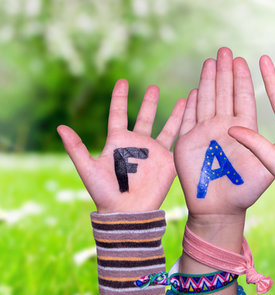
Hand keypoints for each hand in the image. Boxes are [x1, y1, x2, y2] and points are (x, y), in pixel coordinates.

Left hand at [57, 79, 185, 212]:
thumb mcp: (88, 168)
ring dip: (175, 112)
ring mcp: (154, 152)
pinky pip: (179, 140)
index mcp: (118, 142)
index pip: (119, 114)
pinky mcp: (168, 161)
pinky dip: (186, 126)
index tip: (122, 81)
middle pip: (145, 117)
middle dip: (149, 102)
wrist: (128, 212)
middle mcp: (137, 144)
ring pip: (166, 126)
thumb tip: (60, 127)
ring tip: (185, 97)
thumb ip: (76, 148)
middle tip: (154, 86)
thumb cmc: (105, 193)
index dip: (120, 98)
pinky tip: (194, 114)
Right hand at [174, 48, 273, 218]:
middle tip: (225, 50)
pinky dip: (189, 105)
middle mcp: (224, 127)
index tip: (243, 59)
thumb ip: (266, 148)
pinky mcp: (188, 144)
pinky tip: (192, 90)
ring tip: (210, 61)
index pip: (242, 98)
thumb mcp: (264, 168)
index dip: (241, 79)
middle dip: (224, 71)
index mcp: (243, 129)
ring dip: (208, 81)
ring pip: (206, 101)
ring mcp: (205, 133)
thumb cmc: (245, 191)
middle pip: (223, 93)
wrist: (221, 209)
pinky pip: (188, 120)